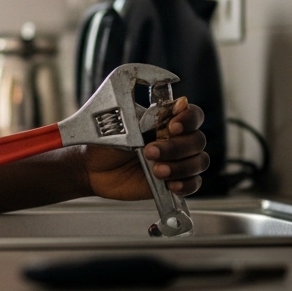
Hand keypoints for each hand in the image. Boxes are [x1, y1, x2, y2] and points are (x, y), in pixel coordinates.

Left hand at [83, 97, 208, 200]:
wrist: (92, 169)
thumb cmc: (105, 142)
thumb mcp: (121, 125)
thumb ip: (147, 117)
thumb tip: (172, 106)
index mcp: (166, 120)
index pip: (192, 115)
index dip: (188, 119)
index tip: (172, 127)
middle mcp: (176, 139)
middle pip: (197, 140)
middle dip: (176, 147)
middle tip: (150, 151)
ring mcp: (177, 161)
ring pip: (199, 161)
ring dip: (180, 166)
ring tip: (156, 171)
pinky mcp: (173, 181)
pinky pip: (194, 183)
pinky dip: (186, 184)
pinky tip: (170, 184)